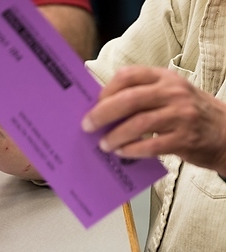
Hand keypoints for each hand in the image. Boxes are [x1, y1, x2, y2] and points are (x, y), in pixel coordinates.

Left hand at [82, 66, 225, 174]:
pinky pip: (151, 145)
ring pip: (138, 123)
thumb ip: (142, 96)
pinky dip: (132, 150)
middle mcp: (173, 92)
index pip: (129, 75)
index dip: (106, 90)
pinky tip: (122, 153)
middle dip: (103, 114)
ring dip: (115, 135)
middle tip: (87, 126)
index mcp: (164, 78)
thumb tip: (101, 109)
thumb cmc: (188, 113)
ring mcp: (181, 115)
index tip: (93, 104)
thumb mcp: (169, 95)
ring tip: (104, 144)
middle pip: (129, 99)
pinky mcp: (185, 138)